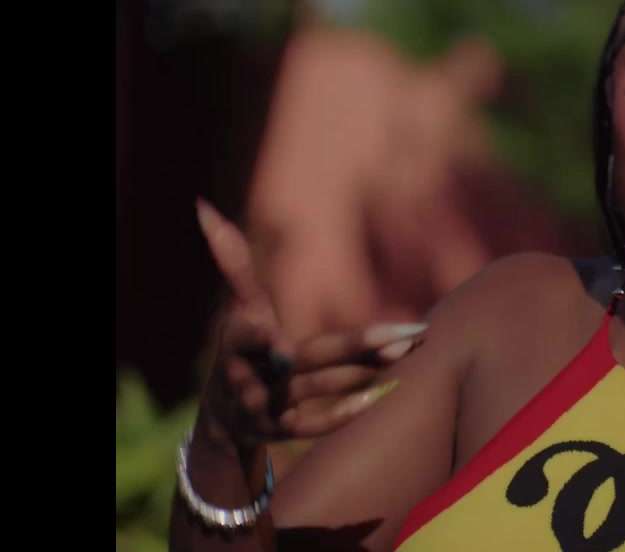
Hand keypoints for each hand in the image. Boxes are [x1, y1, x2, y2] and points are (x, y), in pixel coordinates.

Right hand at [195, 198, 426, 447]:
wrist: (222, 415)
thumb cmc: (245, 346)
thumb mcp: (239, 307)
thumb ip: (233, 262)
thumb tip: (204, 206)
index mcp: (236, 341)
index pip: (249, 337)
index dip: (262, 341)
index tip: (281, 345)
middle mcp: (249, 376)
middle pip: (304, 361)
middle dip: (354, 347)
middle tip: (403, 334)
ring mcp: (264, 407)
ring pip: (316, 390)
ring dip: (361, 373)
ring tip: (405, 351)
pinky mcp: (280, 433)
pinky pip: (313, 426)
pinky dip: (344, 414)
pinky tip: (382, 395)